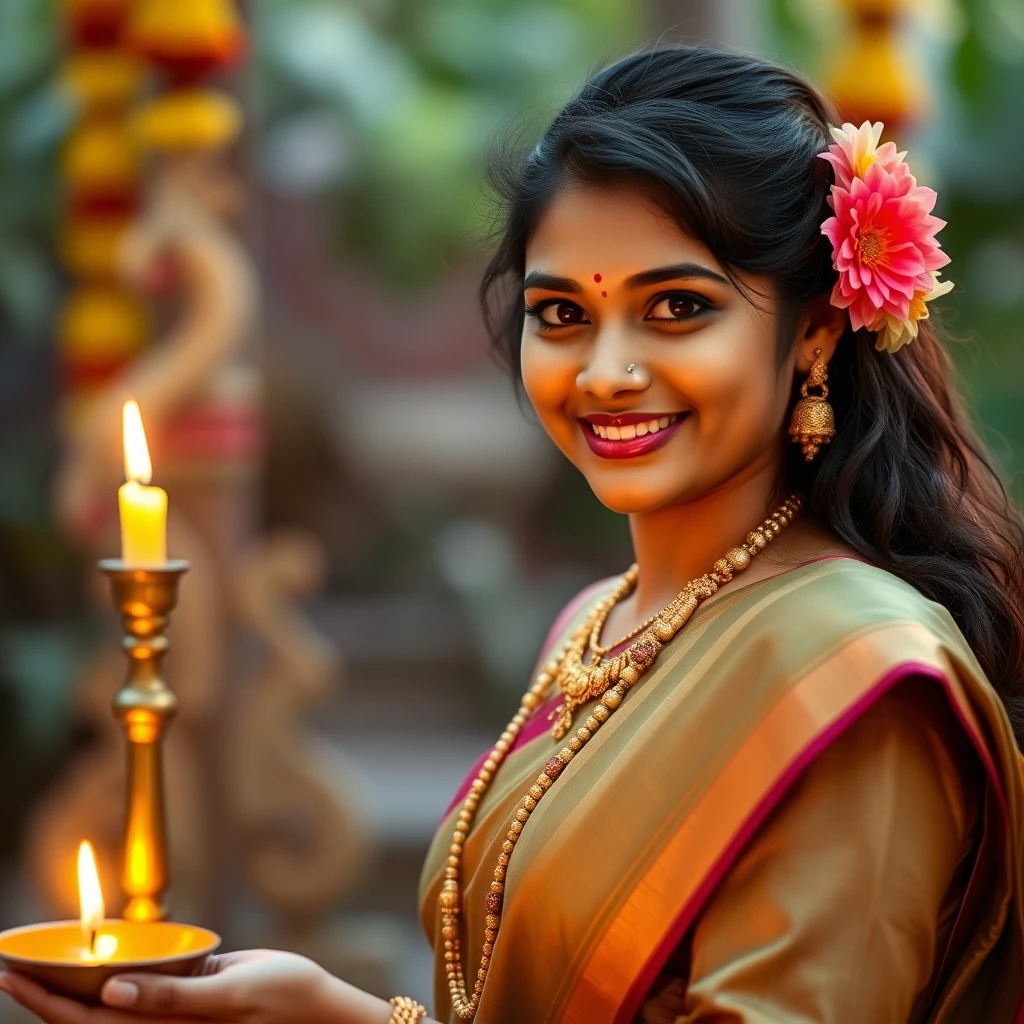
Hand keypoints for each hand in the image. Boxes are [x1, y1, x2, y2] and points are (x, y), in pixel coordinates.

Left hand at [0, 949, 392, 1023]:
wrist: (322, 1012)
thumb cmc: (285, 997)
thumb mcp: (233, 991)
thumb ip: (174, 997)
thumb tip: (111, 993)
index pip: (87, 1021)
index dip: (44, 1001)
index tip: (10, 974)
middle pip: (85, 1021)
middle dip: (42, 996)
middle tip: (3, 967)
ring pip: (104, 1015)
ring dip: (66, 995)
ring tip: (32, 970)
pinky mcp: (188, 1011)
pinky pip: (135, 1004)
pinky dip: (104, 991)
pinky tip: (92, 973)